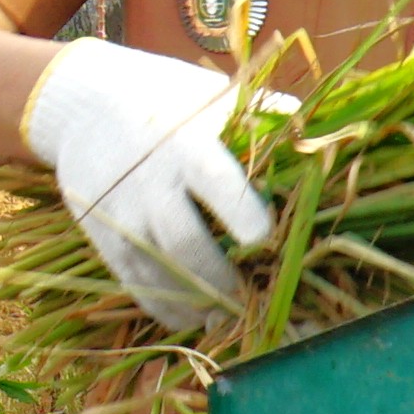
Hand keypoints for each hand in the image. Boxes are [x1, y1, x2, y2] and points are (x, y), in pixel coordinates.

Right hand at [21, 38, 274, 330]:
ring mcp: (122, 215)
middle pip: (185, 244)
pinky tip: (196, 318)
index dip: (241, 214)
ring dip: (199, 304)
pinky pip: (137, 286)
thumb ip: (267, 117)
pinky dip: (169, 310)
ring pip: (161, 275)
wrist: (86, 104)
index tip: (265, 240)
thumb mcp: (214, 96)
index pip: (214, 183)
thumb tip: (326, 137)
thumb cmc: (171, 102)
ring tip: (230, 316)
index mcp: (186, 145)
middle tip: (254, 297)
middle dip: (223, 279)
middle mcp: (151, 183)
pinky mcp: (104, 238)